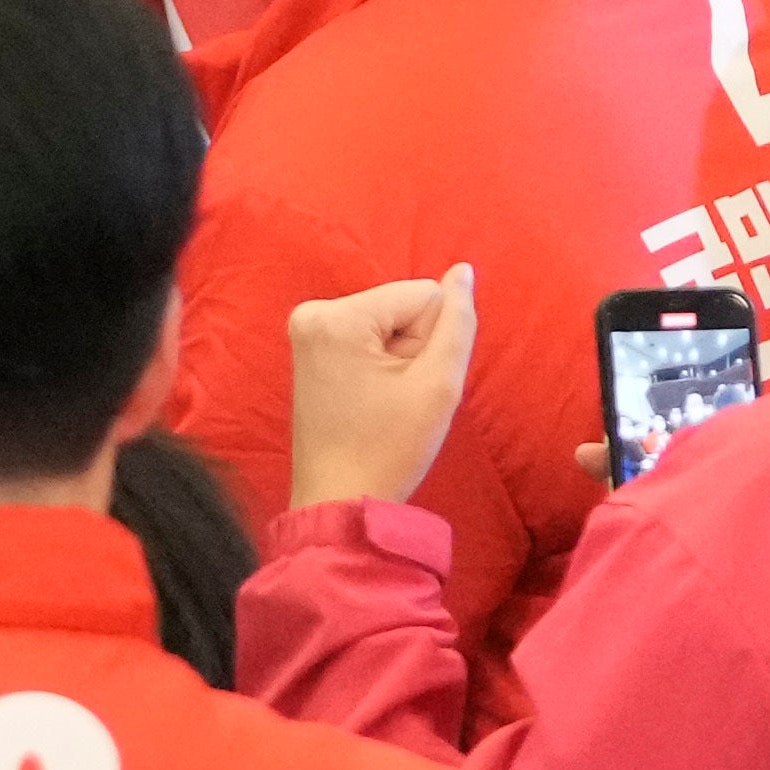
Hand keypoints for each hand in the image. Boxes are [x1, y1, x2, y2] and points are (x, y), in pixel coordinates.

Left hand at [284, 264, 472, 512]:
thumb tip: (462, 271)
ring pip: (389, 323)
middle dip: (414, 349)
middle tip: (397, 398)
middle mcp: (313, 313)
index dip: (433, 342)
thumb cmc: (389, 448)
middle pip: (402, 308)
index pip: (423, 296)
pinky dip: (381, 365)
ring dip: (400, 359)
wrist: (340, 498)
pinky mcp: (310, 349)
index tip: (410, 385)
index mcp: (336, 317)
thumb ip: (458, 321)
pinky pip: (369, 338)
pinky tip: (371, 398)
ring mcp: (306, 331)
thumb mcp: (439, 384)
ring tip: (384, 401)